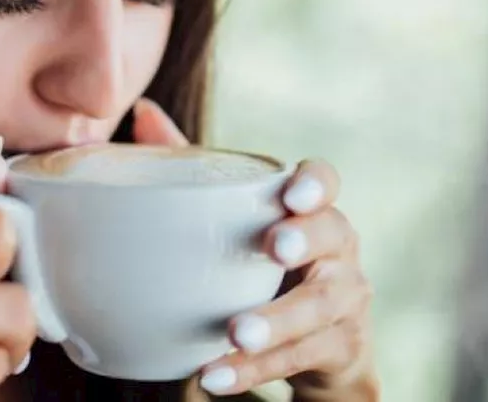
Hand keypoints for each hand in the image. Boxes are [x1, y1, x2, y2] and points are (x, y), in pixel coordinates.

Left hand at [132, 99, 377, 400]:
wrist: (316, 343)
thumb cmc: (263, 260)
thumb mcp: (232, 213)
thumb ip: (193, 162)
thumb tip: (142, 111)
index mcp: (313, 209)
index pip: (326, 181)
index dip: (315, 184)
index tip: (291, 193)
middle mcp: (340, 248)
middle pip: (335, 236)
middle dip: (305, 241)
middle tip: (272, 249)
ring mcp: (346, 299)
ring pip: (319, 308)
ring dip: (275, 321)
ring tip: (233, 333)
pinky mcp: (339, 347)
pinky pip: (299, 358)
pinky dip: (255, 370)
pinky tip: (215, 375)